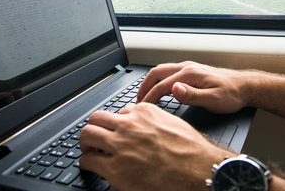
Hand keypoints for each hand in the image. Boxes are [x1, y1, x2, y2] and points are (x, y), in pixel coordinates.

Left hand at [79, 103, 234, 190]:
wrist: (198, 171)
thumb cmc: (190, 150)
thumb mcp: (172, 123)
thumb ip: (153, 120)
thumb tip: (142, 122)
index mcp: (144, 113)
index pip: (118, 113)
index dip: (116, 124)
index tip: (114, 131)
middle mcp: (129, 126)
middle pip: (96, 118)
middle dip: (94, 128)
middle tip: (94, 137)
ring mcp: (121, 146)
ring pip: (87, 135)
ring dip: (86, 143)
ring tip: (88, 149)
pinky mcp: (115, 168)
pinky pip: (89, 159)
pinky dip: (87, 162)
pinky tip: (91, 165)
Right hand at [137, 61, 248, 113]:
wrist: (245, 87)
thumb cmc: (231, 94)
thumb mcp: (213, 99)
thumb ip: (192, 95)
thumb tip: (174, 89)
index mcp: (189, 73)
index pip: (161, 85)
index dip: (149, 98)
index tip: (141, 109)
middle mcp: (187, 67)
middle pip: (156, 73)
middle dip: (143, 87)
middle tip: (136, 102)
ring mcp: (189, 68)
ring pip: (161, 71)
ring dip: (150, 83)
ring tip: (144, 97)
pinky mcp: (192, 72)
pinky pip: (168, 73)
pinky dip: (158, 81)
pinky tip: (159, 90)